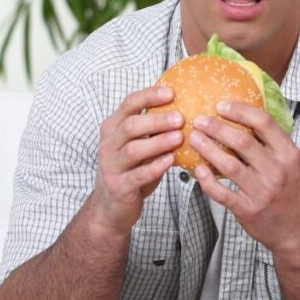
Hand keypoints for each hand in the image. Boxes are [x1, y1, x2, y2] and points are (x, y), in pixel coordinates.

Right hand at [93, 86, 182, 234]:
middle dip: (156, 120)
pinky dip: (154, 167)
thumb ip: (156, 130)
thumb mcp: (142, 145)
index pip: (128, 105)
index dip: (149, 96)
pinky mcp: (119, 187)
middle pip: (130, 126)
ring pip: (133, 150)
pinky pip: (137, 176)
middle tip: (180, 118)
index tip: (171, 92)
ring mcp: (112, 166)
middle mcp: (109, 145)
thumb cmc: (133, 169)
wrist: (112, 206)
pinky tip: (170, 161)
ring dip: (158, 143)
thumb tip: (190, 109)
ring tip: (179, 138)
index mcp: (114, 128)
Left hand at [188, 100, 299, 256]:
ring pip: (228, 165)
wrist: (296, 229)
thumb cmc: (290, 192)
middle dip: (217, 127)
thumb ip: (272, 143)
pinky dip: (206, 179)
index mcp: (288, 154)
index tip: (222, 105)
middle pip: (242, 141)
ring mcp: (262, 191)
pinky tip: (197, 169)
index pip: (264, 123)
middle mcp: (277, 171)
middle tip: (200, 120)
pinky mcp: (247, 209)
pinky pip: (221, 191)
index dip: (240, 111)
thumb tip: (244, 117)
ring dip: (207, 149)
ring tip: (193, 139)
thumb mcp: (290, 163)